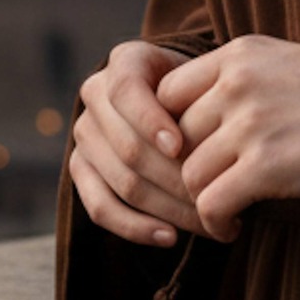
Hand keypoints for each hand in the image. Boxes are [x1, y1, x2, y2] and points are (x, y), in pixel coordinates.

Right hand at [68, 40, 206, 247]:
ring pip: (122, 181)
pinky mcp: (81, 170)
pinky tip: (170, 237)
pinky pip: (100, 207)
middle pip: (128, 146)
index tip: (182, 147)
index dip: (150, 120)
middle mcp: (96, 94)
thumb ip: (205, 97)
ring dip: (168, 209)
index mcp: (125, 62)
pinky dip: (135, 228)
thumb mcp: (210, 80)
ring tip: (211, 223)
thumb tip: (210, 149)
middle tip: (218, 198)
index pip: (125, 90)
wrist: (186, 104)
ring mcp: (85, 134)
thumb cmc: (207, 92)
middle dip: (176, 178)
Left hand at [157, 35, 299, 242]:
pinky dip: (215, 222)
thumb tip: (192, 116)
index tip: (196, 151)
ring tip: (225, 209)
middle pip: (176, 137)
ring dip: (203, 199)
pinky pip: (211, 203)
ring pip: (190, 173)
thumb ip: (239, 77)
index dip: (174, 128)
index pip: (168, 92)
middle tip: (210, 188)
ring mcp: (251, 123)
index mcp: (240, 53)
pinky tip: (233, 226)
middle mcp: (238, 82)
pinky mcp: (266, 166)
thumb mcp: (285, 63)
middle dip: (189, 169)